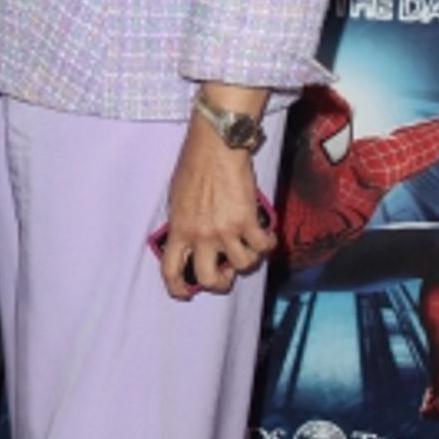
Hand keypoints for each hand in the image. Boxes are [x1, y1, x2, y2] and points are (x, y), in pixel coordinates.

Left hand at [160, 112, 274, 299]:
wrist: (216, 145)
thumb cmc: (193, 165)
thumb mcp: (176, 199)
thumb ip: (182, 223)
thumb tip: (188, 240)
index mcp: (179, 229)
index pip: (171, 270)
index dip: (177, 288)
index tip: (186, 293)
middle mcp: (201, 235)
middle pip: (209, 280)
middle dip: (220, 282)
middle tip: (226, 271)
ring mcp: (225, 230)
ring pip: (242, 265)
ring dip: (248, 259)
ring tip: (249, 245)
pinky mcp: (248, 220)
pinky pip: (263, 246)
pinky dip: (267, 243)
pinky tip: (266, 234)